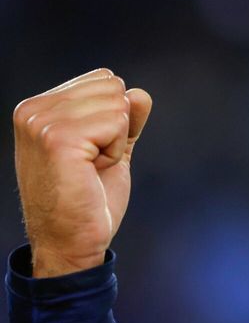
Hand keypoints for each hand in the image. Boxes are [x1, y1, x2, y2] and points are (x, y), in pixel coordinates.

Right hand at [12, 68, 151, 277]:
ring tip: (90, 169)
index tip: (91, 151)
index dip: (114, 118)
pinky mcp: (58, 138)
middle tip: (92, 163)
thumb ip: (125, 118)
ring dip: (116, 140)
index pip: (104, 79)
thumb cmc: (89, 199)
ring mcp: (42, 122)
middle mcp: (33, 110)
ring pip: (118, 103)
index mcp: (39, 108)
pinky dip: (116, 150)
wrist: (71, 243)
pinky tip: (92, 172)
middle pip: (113, 87)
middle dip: (117, 127)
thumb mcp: (111, 148)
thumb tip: (140, 93)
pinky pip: (118, 122)